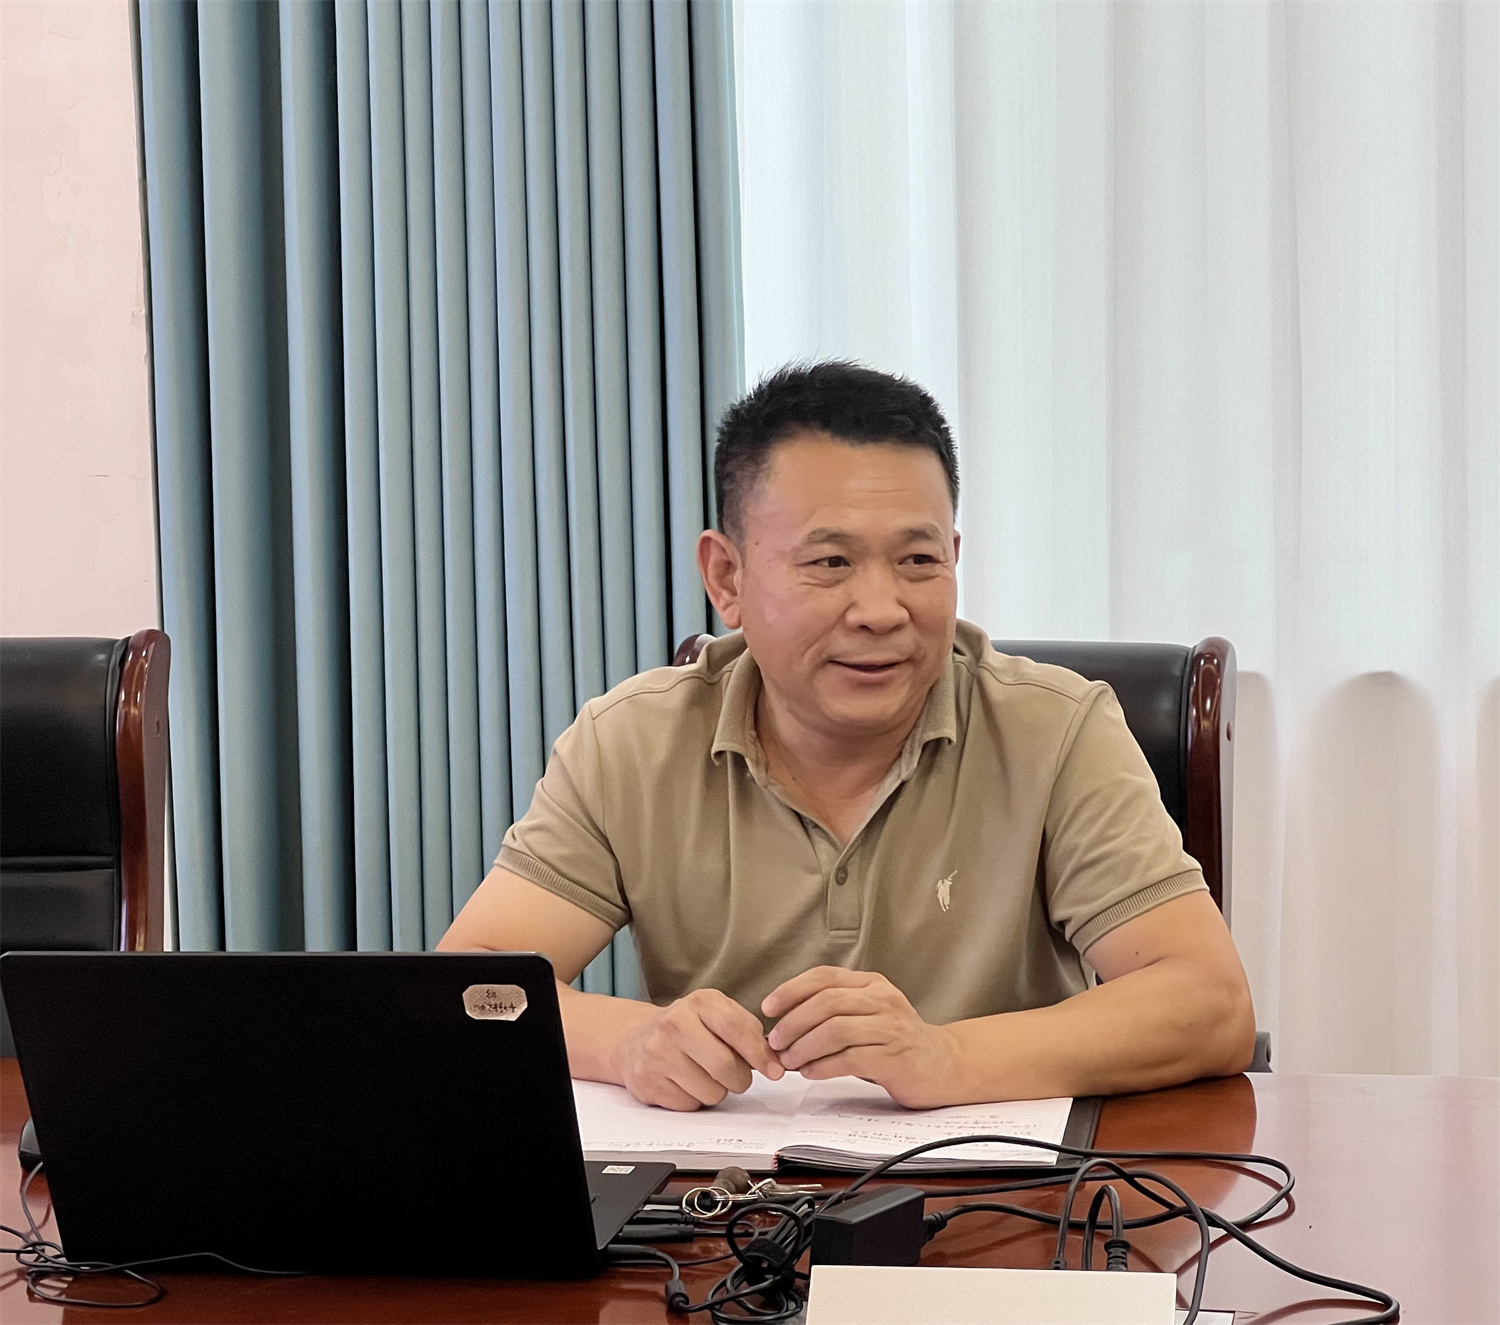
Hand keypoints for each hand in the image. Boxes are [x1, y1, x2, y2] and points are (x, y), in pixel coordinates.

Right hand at [614, 988, 784, 1110]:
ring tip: (704, 1074)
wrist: (635, 1040)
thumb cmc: (686, 1027)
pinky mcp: (648, 1083)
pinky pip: (690, 1105)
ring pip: (711, 1092)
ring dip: (717, 1091)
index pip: (736, 1029)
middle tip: (736, 1076)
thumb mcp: (717, 1013)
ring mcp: (658, 1054)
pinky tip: (685, 1083)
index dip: (760, 1054)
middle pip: (724, 1066)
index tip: (775, 1070)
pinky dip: (695, 1100)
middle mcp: (674, 1025)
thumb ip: (746, 1030)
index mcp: (699, 1003)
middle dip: (740, 1079)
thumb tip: (773, 1059)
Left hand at [762, 967, 964, 1107]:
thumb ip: (833, 1013)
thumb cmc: (895, 1041)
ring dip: (804, 1046)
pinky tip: (810, 1072)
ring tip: (789, 1060)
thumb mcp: (867, 1014)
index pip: (824, 977)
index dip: (791, 990)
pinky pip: (850, 1058)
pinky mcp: (894, 1058)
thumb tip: (783, 1025)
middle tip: (775, 1042)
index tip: (768, 1007)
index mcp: (871, 984)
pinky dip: (823, 1066)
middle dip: (793, 1022)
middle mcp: (882, 999)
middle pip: (826, 1002)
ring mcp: (891, 1028)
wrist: (944, 1065)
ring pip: (835, 1029)